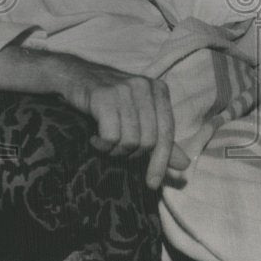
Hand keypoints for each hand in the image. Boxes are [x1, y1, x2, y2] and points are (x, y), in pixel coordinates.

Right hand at [59, 57, 178, 189]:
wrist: (75, 77)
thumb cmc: (110, 101)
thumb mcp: (139, 116)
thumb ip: (162, 140)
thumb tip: (185, 164)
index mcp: (160, 91)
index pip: (167, 133)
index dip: (161, 161)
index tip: (152, 183)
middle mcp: (146, 87)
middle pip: (149, 140)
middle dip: (132, 154)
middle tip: (117, 150)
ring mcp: (125, 89)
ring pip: (130, 140)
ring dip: (115, 150)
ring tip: (105, 142)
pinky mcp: (104, 95)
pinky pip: (111, 136)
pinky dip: (102, 144)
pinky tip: (94, 137)